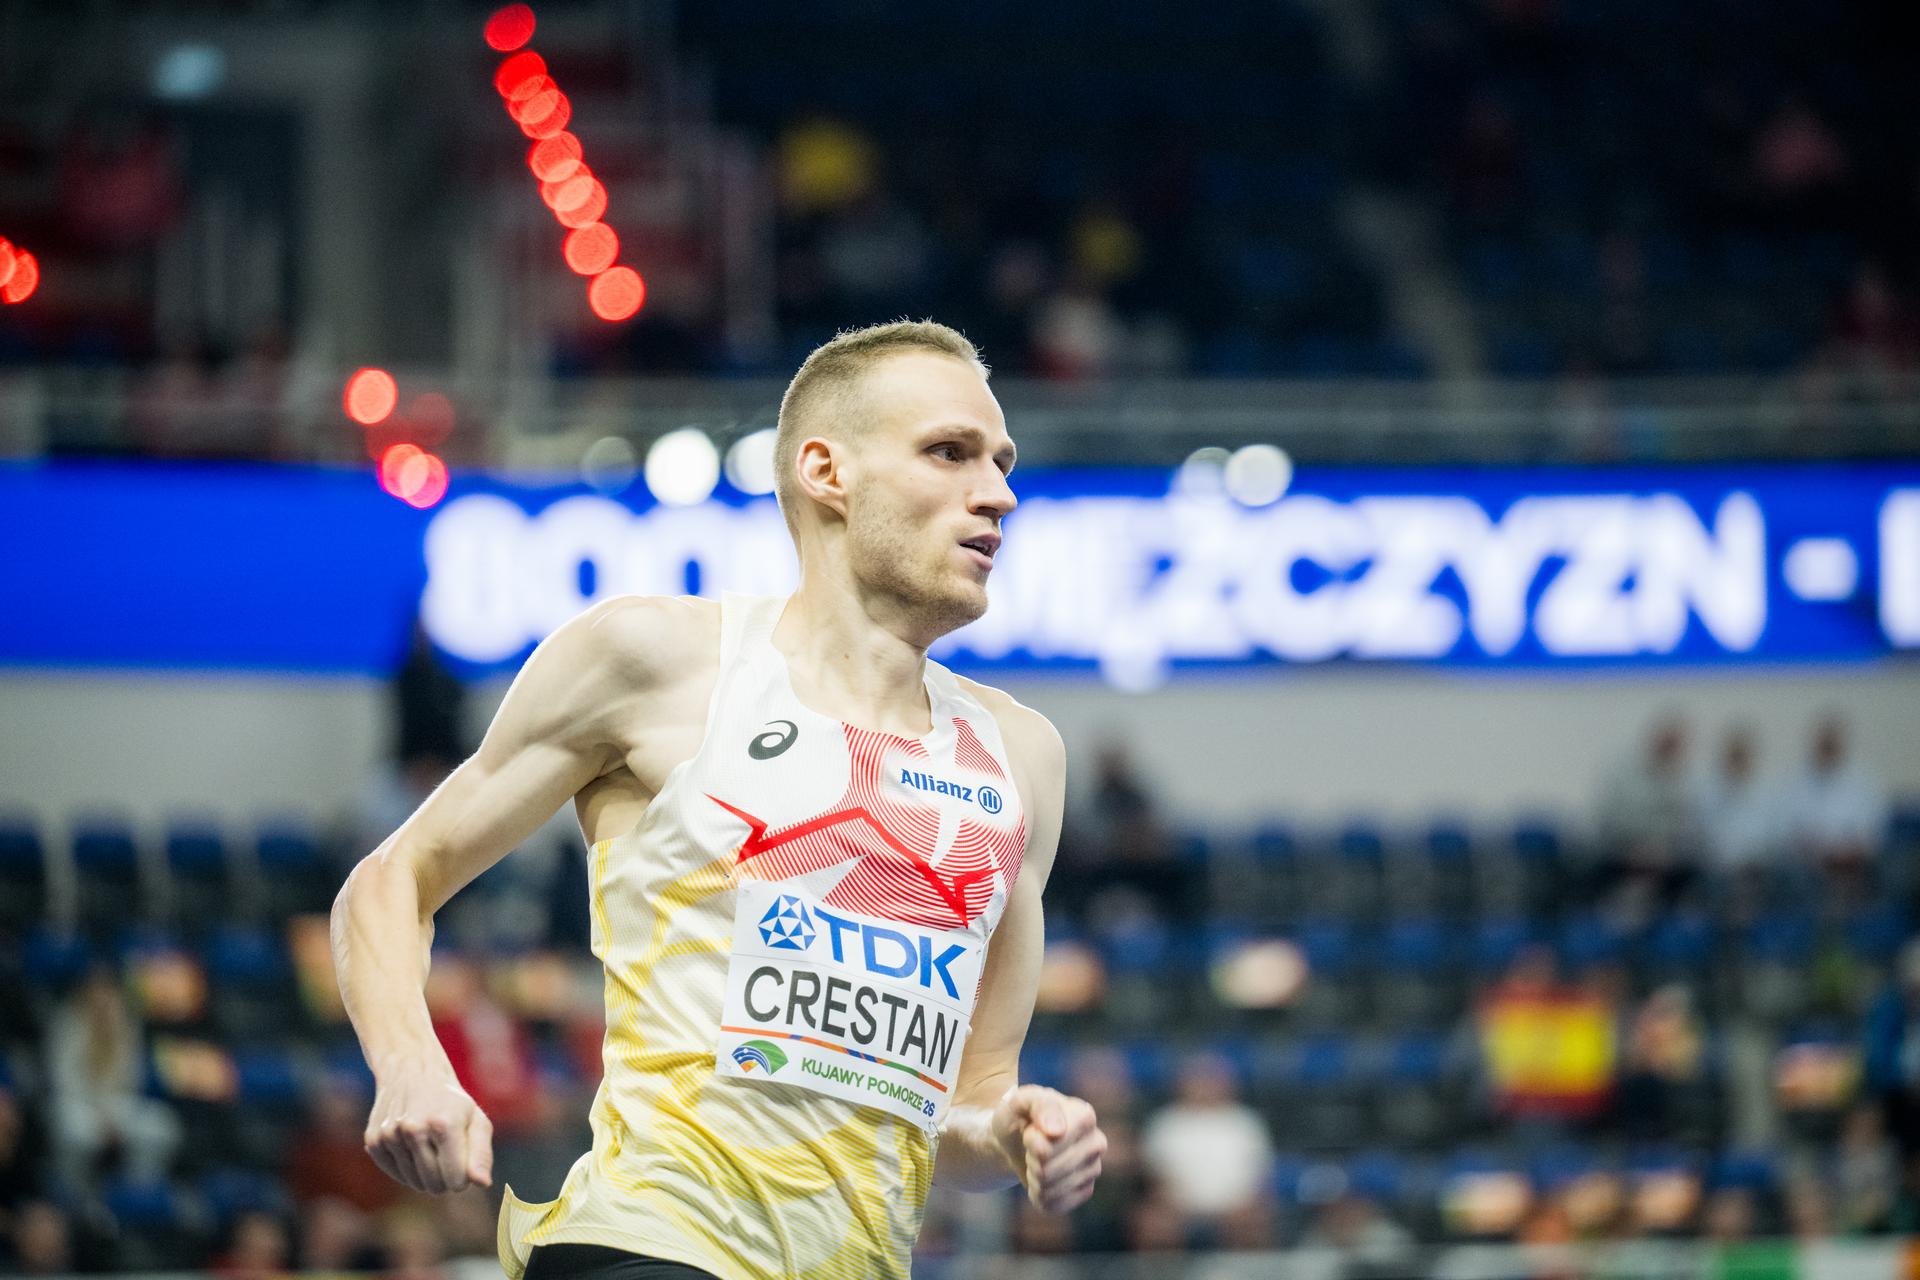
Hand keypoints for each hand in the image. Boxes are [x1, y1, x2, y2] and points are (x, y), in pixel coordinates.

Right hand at [363, 1070, 493, 1193]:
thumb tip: (483, 1183)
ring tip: (431, 1146)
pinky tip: (413, 1147)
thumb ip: (482, 1154)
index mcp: (444, 1124)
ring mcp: (390, 1135)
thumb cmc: (452, 1103)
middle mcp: (413, 1129)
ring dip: (426, 1174)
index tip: (463, 1161)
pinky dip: (408, 1169)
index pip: (456, 1180)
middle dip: (445, 1178)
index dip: (463, 1177)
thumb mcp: (476, 1121)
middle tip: (447, 1153)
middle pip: (434, 1185)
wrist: (412, 1074)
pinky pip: (396, 1175)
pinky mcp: (374, 1141)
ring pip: (414, 1183)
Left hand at [993, 1084, 1104, 1213]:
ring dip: (1033, 1177)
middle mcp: (1096, 1142)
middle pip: (1047, 1168)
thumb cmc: (1020, 1117)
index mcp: (1085, 1115)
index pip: (1050, 1143)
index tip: (1030, 1130)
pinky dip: (1038, 1195)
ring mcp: (1094, 1169)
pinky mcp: (1086, 1191)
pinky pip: (1054, 1205)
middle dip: (1030, 1160)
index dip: (1031, 1140)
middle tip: (1031, 1148)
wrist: (1018, 1140)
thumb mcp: (1021, 1102)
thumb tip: (1057, 1131)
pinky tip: (1041, 1180)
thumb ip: (1039, 1106)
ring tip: (1036, 1161)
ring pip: (1049, 1188)